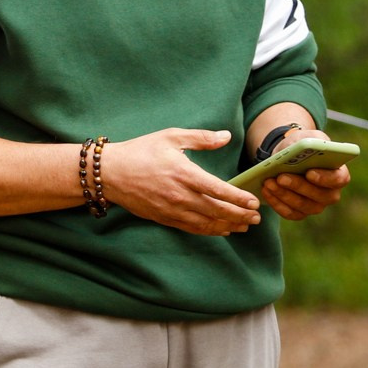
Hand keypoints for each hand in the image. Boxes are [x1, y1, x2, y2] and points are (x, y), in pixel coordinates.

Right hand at [103, 128, 262, 236]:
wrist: (110, 173)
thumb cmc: (141, 151)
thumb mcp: (171, 136)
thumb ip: (201, 138)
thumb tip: (226, 136)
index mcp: (184, 173)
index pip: (219, 190)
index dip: (239, 198)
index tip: (254, 202)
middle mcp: (180, 196)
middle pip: (217, 210)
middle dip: (240, 215)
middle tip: (257, 217)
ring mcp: (172, 210)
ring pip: (207, 223)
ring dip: (229, 226)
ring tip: (245, 226)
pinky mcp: (165, 219)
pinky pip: (193, 229)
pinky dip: (210, 231)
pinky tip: (222, 230)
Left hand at [258, 129, 349, 221]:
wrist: (289, 155)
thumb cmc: (302, 145)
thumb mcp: (308, 137)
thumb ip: (310, 142)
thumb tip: (305, 149)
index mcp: (339, 173)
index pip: (339, 179)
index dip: (325, 178)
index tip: (309, 173)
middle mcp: (331, 194)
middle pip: (319, 196)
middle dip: (298, 186)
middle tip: (280, 177)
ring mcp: (316, 206)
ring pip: (302, 206)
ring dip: (283, 195)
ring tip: (268, 182)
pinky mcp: (300, 212)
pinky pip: (290, 213)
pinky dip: (276, 202)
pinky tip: (265, 190)